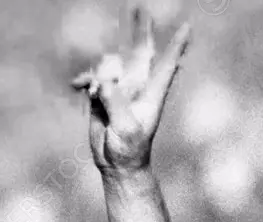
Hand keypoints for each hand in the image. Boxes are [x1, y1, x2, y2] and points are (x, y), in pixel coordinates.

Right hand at [72, 9, 190, 175]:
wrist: (117, 164)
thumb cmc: (129, 150)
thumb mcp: (125, 128)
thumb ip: (116, 103)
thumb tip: (105, 81)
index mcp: (151, 94)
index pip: (166, 65)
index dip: (177, 46)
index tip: (187, 27)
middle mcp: (137, 87)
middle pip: (140, 52)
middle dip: (140, 30)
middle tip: (139, 7)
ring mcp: (120, 90)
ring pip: (111, 63)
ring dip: (100, 70)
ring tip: (97, 95)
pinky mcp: (104, 95)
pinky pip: (93, 78)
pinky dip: (84, 80)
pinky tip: (75, 85)